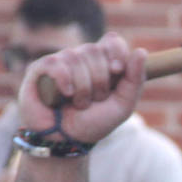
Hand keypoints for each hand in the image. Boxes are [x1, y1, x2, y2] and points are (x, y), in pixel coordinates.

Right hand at [18, 32, 145, 144]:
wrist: (67, 140)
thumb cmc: (94, 123)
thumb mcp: (122, 106)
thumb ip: (135, 80)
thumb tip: (141, 51)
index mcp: (102, 62)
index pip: (112, 41)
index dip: (116, 52)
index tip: (117, 70)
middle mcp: (81, 57)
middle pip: (95, 50)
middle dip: (99, 81)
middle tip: (94, 100)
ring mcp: (60, 61)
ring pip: (76, 58)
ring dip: (82, 88)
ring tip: (78, 104)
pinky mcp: (40, 68)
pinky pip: (56, 64)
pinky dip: (64, 81)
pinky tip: (64, 95)